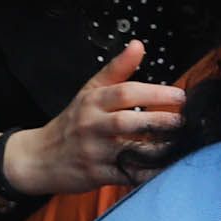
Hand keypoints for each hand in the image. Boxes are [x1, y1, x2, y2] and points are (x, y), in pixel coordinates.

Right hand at [14, 41, 191, 197]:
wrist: (38, 158)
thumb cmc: (72, 122)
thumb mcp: (89, 92)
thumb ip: (117, 70)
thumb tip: (138, 45)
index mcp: (92, 102)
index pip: (125, 92)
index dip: (155, 93)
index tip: (179, 96)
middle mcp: (91, 126)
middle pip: (128, 122)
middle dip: (159, 121)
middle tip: (182, 121)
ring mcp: (93, 152)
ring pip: (129, 151)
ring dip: (158, 148)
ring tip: (180, 144)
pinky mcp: (96, 175)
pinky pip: (126, 175)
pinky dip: (147, 173)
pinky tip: (165, 168)